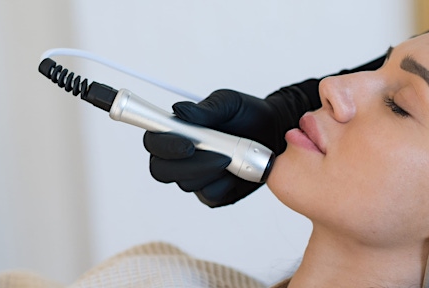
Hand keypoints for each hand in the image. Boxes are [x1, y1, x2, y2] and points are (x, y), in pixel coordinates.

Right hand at [143, 89, 284, 207]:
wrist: (274, 131)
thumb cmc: (247, 115)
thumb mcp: (229, 103)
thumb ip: (206, 109)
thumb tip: (180, 110)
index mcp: (177, 132)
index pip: (154, 142)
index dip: (164, 146)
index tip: (187, 143)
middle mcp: (180, 157)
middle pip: (162, 170)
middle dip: (189, 165)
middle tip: (219, 156)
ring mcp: (195, 176)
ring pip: (187, 184)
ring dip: (210, 171)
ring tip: (233, 157)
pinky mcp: (212, 192)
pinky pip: (209, 195)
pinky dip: (223, 185)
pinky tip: (236, 172)